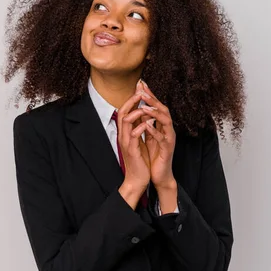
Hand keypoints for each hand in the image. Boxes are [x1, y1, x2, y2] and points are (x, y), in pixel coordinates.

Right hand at [116, 91, 156, 208]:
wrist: (137, 180)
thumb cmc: (140, 161)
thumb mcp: (139, 142)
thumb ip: (139, 128)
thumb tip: (143, 115)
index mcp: (125, 133)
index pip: (124, 112)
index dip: (131, 100)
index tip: (140, 90)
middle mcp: (123, 136)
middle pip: (122, 113)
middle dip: (131, 101)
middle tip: (141, 91)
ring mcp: (126, 143)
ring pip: (126, 121)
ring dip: (135, 111)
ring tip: (145, 105)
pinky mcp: (131, 151)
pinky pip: (134, 135)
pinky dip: (140, 127)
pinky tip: (148, 122)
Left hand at [137, 79, 176, 188]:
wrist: (159, 174)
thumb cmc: (154, 155)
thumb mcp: (148, 137)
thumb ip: (146, 123)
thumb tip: (140, 108)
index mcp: (162, 126)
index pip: (156, 106)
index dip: (149, 94)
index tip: (140, 84)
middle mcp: (167, 129)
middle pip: (163, 109)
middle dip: (152, 99)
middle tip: (143, 89)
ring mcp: (169, 138)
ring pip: (165, 121)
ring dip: (155, 112)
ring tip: (144, 106)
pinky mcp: (167, 149)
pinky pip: (162, 138)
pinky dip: (155, 130)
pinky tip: (147, 125)